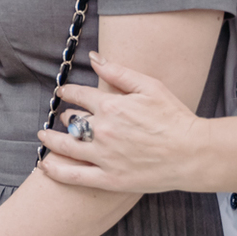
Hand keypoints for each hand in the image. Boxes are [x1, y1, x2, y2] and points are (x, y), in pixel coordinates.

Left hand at [34, 52, 205, 193]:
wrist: (193, 153)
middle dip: (65, 116)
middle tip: (62, 116)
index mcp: (111, 105)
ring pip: (66, 146)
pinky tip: (45, 165)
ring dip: (50, 140)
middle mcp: (103, 130)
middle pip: (71, 120)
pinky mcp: (109, 178)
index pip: (78, 95)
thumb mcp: (150, 86)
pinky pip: (74, 176)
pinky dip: (56, 170)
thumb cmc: (174, 118)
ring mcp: (104, 156)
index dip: (68, 92)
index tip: (63, 92)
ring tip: (43, 136)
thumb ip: (119, 72)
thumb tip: (94, 57)